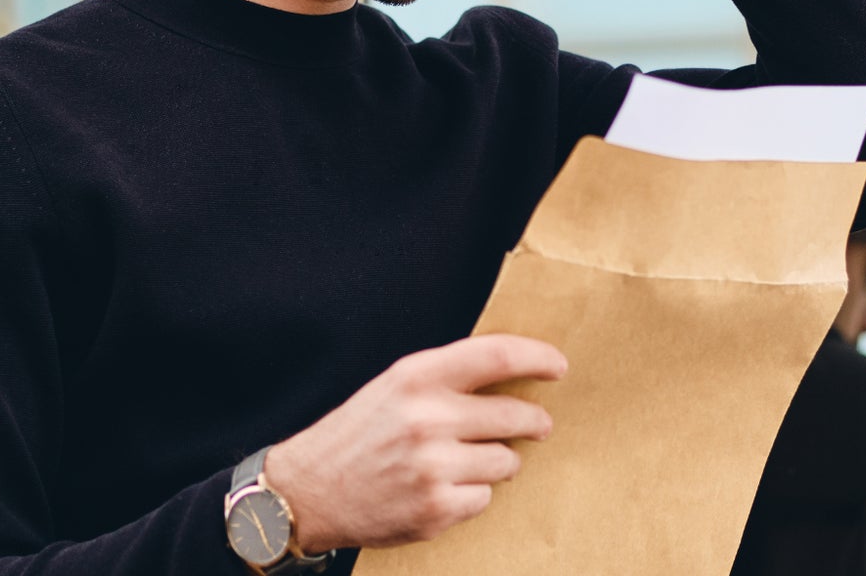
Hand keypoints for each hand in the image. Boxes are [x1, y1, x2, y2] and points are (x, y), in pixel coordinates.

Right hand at [264, 334, 564, 551]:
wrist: (307, 491)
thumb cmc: (358, 434)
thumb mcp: (395, 387)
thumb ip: (447, 378)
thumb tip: (515, 376)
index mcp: (417, 377)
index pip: (497, 356)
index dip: (537, 357)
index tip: (558, 366)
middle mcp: (427, 419)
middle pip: (516, 415)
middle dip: (534, 422)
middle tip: (537, 426)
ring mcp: (432, 468)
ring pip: (506, 462)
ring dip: (499, 463)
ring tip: (466, 461)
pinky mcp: (434, 509)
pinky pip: (484, 497)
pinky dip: (472, 494)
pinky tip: (442, 489)